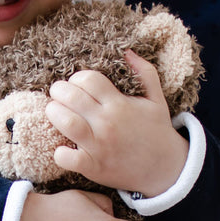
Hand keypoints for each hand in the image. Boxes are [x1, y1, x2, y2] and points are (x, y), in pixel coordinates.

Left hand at [45, 50, 187, 196]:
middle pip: (71, 97)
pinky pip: (67, 158)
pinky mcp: (93, 166)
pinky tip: (63, 147)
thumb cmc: (157, 131)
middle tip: (59, 95)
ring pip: (66, 122)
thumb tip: (127, 51)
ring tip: (55, 112)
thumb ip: (145, 72)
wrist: (165, 169)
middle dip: (59, 91)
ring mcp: (99, 146)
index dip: (77, 78)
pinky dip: (60, 153)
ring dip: (54, 113)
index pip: (88, 79)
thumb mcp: (157, 99)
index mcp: (120, 104)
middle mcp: (108, 123)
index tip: (77, 85)